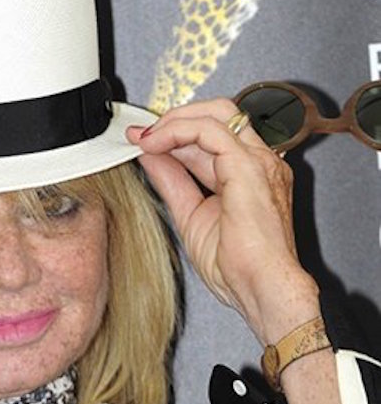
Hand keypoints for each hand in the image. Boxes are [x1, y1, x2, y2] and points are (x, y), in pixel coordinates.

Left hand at [127, 98, 318, 344]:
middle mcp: (258, 163)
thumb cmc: (238, 269)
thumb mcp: (191, 216)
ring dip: (174, 121)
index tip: (142, 141)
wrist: (261, 289)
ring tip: (147, 138)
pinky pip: (209, 130)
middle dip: (175, 120)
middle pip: (217, 116)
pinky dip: (177, 131)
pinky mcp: (248, 165)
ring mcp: (258, 161)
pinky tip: (156, 144)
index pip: (210, 139)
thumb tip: (151, 157)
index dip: (174, 134)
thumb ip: (173, 183)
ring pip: (216, 113)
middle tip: (142, 135)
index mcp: (249, 176)